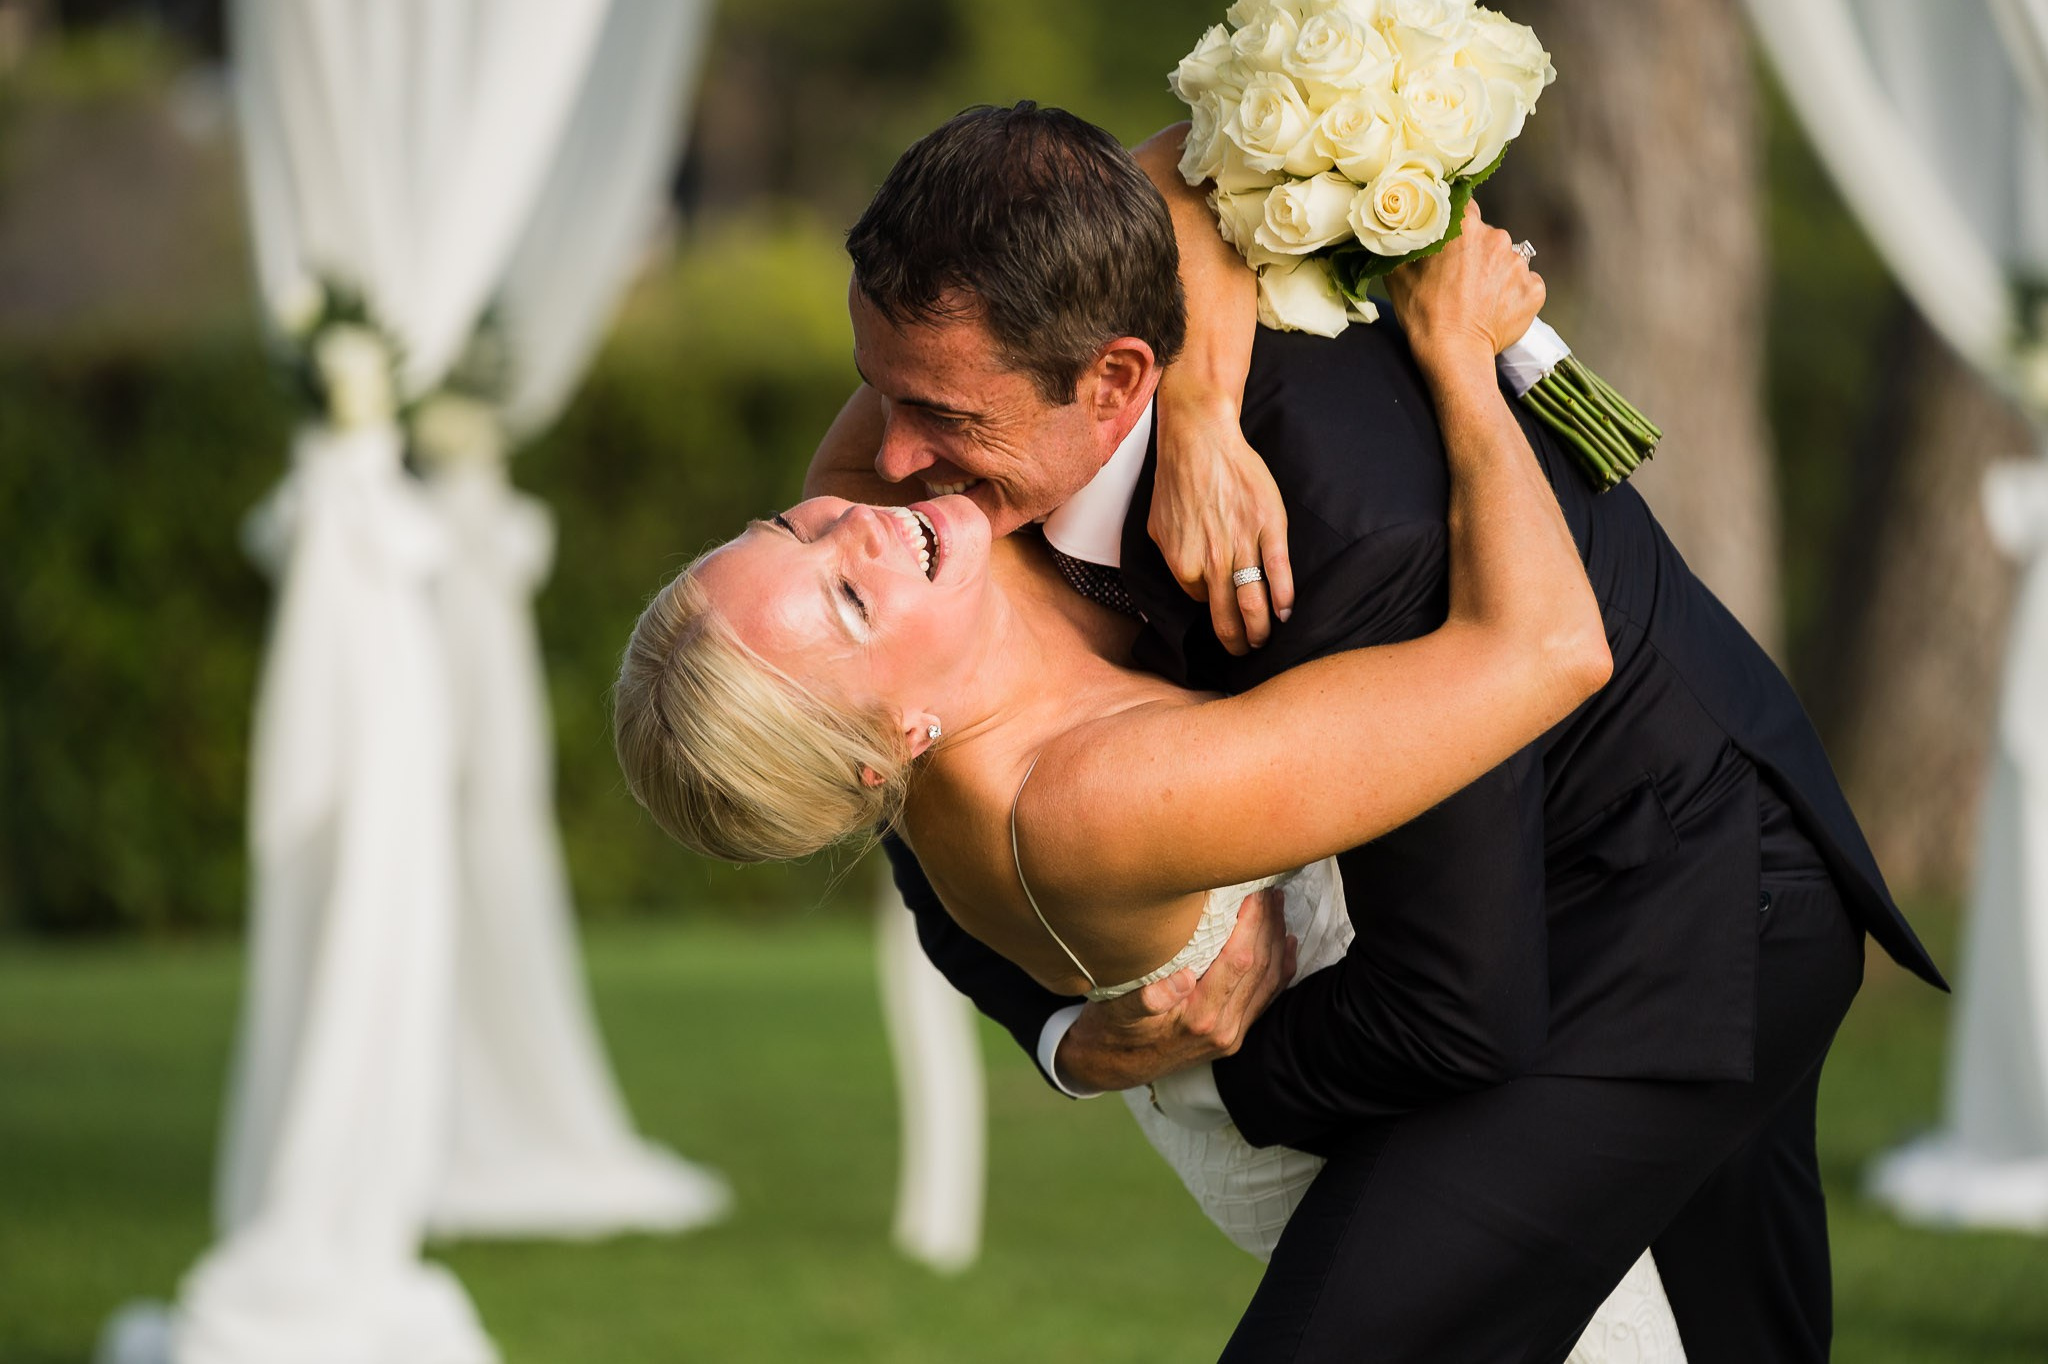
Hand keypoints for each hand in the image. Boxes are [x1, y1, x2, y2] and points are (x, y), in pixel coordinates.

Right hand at [1053, 887, 1296, 1091]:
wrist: (1114, 1066)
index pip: (1239, 960)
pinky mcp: (1234, 1035)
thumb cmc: (1113, 1029)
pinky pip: (1267, 997)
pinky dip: (1281, 968)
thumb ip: (1147, 998)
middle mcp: (1223, 1028)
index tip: (1253, 891)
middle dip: (1268, 924)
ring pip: (1269, 980)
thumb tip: (1183, 978)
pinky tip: (1285, 943)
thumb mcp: (1118, 1011)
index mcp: (1199, 1017)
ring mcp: (1232, 1034)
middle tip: (1269, 888)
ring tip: (1277, 905)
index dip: (1252, 923)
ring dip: (1276, 939)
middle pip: (1260, 967)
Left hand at [1148, 396, 1296, 655]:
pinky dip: (1283, 596)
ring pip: (1253, 601)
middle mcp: (1212, 562)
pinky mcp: (1268, 527)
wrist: (1199, 440)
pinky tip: (1286, 612)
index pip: (1200, 601)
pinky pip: (1278, 570)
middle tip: (1244, 650)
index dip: (1211, 605)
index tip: (1221, 609)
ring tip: (1263, 642)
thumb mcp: (1157, 528)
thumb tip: (1186, 581)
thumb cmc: (1176, 481)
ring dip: (1259, 629)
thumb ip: (1171, 559)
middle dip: (1237, 640)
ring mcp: (1242, 545)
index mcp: (1183, 565)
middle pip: (1227, 616)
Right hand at [1384, 201, 1544, 372]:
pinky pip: (1524, 285)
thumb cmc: (1424, 314)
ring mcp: (1519, 264)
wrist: (1453, 352)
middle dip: (1476, 254)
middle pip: (1488, 237)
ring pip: (1506, 262)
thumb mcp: (1399, 274)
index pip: (1465, 209)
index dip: (1456, 226)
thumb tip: (1400, 232)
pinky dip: (1512, 295)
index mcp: (1465, 226)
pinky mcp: (1534, 289)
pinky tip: (1495, 310)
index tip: (1450, 244)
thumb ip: (1405, 244)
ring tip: (1477, 300)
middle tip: (1458, 282)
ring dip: (1495, 275)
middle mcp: (1497, 237)